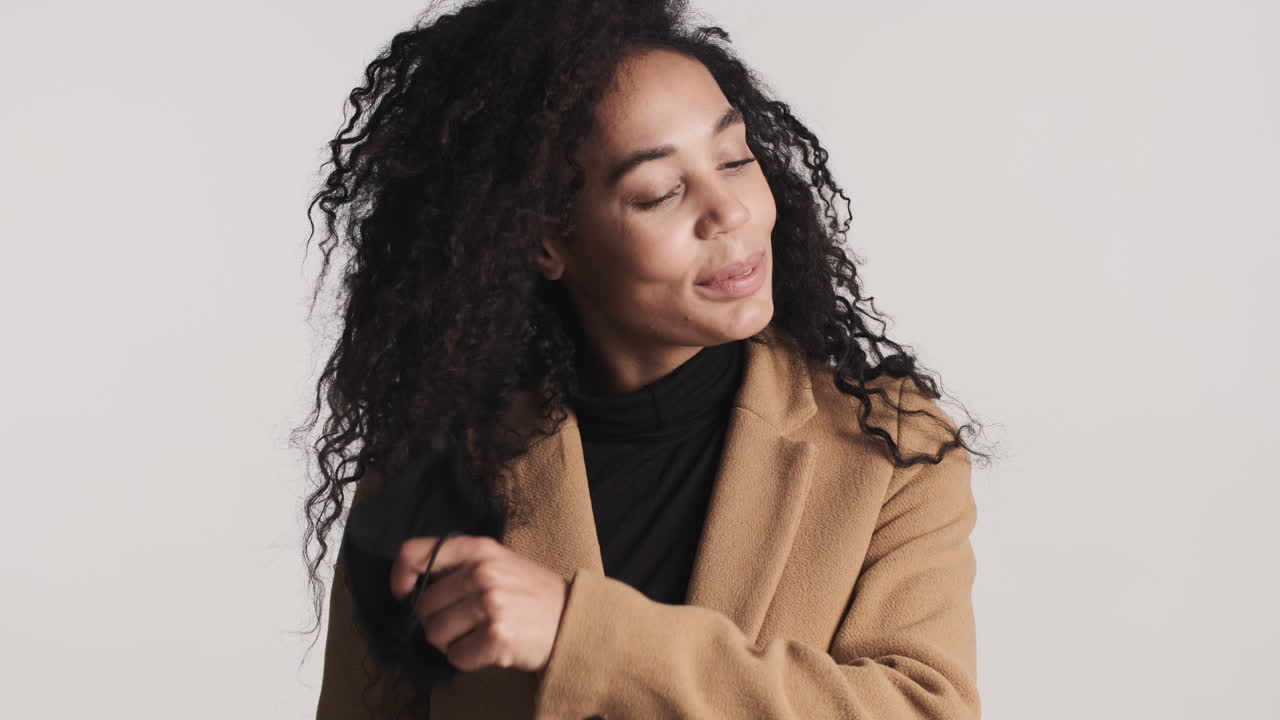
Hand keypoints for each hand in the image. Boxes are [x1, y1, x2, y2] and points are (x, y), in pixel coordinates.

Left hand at [389, 534, 569, 673]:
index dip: (400, 577)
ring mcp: (491, 604)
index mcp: (478, 549)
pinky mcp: (497, 636)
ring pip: (435, 634)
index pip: (414, 554)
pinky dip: (467, 659)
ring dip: (451, 642)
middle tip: (465, 622)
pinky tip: (488, 648)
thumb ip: (459, 565)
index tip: (405, 594)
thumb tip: (413, 585)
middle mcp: (482, 572)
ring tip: (477, 635)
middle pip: (424, 606)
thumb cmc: (530, 592)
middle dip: (437, 620)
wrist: (573, 618)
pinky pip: (456, 656)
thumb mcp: (498, 561)